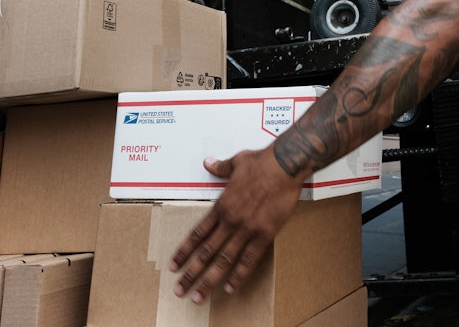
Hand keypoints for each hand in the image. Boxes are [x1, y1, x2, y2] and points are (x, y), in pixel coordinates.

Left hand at [169, 147, 302, 303]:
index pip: (198, 234)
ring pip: (224, 260)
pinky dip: (239, 275)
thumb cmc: (262, 162)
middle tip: (180, 290)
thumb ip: (221, 168)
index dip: (184, 252)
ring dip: (210, 280)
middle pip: (206, 252)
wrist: (284, 165)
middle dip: (191, 273)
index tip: (174, 265)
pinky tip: (231, 288)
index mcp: (221, 205)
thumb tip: (209, 162)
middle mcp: (230, 221)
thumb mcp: (237, 162)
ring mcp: (247, 229)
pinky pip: (250, 259)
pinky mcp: (265, 234)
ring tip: (200, 296)